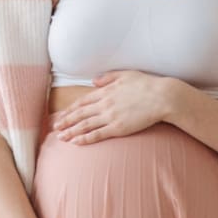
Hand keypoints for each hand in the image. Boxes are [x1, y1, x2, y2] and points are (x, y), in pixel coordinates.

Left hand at [52, 70, 171, 144]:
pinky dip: (85, 138)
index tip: (61, 114)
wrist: (162, 97)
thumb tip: (94, 81)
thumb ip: (108, 78)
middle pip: (80, 114)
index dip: (70, 109)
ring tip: (61, 137)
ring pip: (85, 125)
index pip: (82, 101)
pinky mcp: (118, 128)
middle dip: (66, 121)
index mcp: (105, 91)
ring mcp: (110, 116)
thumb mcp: (126, 75)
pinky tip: (76, 142)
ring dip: (71, 131)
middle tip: (55, 127)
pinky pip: (97, 134)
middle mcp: (104, 104)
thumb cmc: (147, 85)